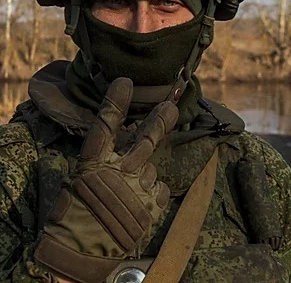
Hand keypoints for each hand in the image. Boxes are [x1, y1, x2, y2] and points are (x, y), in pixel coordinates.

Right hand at [34, 78, 177, 282]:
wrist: (83, 254)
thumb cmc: (72, 219)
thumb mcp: (77, 185)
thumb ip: (98, 166)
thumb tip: (114, 153)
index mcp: (94, 163)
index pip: (106, 125)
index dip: (116, 102)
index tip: (125, 82)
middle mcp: (120, 170)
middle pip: (147, 138)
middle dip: (161, 120)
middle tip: (172, 106)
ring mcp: (140, 186)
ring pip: (151, 169)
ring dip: (143, 177)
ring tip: (127, 194)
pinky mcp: (154, 203)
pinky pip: (160, 189)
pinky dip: (152, 193)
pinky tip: (139, 204)